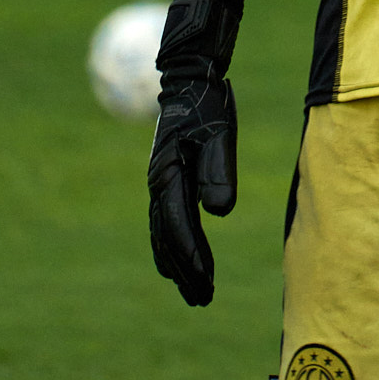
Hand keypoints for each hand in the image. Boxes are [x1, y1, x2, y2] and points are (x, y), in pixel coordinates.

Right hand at [147, 0, 242, 306]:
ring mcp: (160, 183)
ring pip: (164, 234)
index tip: (206, 284)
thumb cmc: (208, 105)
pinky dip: (172, 245)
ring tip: (193, 291)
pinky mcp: (168, 179)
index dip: (192, 258)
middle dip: (184, 271)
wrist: (190, 79)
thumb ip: (218, 170)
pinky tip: (180, 261)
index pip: (179, 228)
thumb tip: (219, 212)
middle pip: (167, 239)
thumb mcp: (219, 133)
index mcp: (167, 176)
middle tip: (202, 300)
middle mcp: (159, 184)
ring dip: (178, 264)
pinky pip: (166, 222)